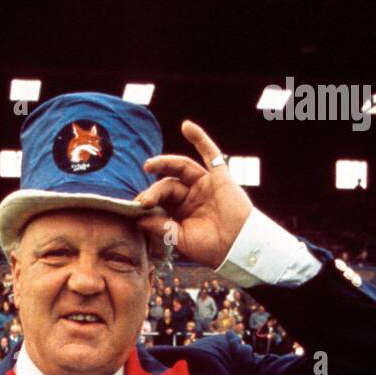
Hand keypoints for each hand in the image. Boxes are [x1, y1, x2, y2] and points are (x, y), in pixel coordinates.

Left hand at [135, 120, 253, 269]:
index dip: (149, 201)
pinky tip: (186, 126)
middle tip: (144, 201)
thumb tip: (138, 218)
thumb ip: (160, 227)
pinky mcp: (219, 176)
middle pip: (168, 185)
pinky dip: (199, 138)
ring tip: (148, 166)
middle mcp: (191, 196)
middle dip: (155, 192)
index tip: (138, 208)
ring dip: (165, 163)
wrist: (237, 247)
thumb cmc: (210, 248)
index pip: (161, 201)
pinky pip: (210, 153)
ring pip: (181, 169)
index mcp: (181, 213)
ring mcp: (205, 185)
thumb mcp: (180, 239)